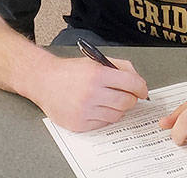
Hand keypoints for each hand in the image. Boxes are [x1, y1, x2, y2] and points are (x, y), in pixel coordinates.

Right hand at [27, 56, 148, 131]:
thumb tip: (138, 81)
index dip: (141, 87)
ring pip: (117, 115)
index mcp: (97, 74)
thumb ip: (119, 66)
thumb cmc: (70, 71)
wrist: (44, 81)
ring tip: (109, 101)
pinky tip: (96, 108)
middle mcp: (91, 93)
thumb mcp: (95, 61)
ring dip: (118, 109)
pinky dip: (104, 117)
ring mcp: (85, 110)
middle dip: (131, 99)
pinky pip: (103, 124)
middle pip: (126, 102)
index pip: (131, 83)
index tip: (142, 91)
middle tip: (127, 96)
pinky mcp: (79, 124)